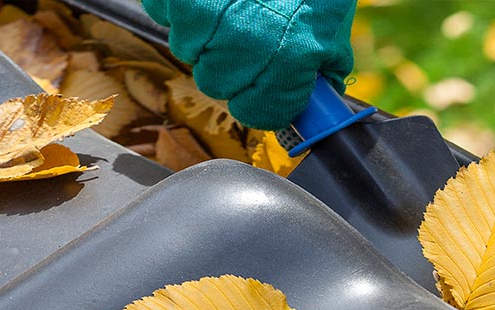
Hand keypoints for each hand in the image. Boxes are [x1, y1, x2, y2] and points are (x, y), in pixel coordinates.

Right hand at [141, 0, 355, 129]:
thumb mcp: (330, 20)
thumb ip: (321, 65)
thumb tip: (314, 104)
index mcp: (290, 56)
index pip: (259, 113)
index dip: (264, 102)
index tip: (268, 90)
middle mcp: (244, 40)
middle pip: (217, 84)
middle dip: (234, 65)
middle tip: (250, 36)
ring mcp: (203, 15)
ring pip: (188, 50)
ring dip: (207, 34)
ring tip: (232, 5)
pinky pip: (165, 15)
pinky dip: (182, 6)